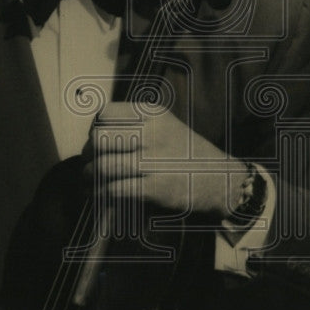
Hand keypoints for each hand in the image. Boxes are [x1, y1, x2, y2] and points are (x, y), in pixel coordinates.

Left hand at [82, 102, 247, 219]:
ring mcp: (154, 161)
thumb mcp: (165, 125)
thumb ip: (134, 124)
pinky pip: (114, 190)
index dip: (94, 128)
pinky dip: (101, 195)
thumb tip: (94, 134)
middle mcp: (153, 134)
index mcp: (153, 114)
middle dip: (88, 154)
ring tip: (90, 182)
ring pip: (102, 166)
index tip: (96, 141)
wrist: (220, 179)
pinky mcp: (155, 188)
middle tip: (90, 163)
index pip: (106, 114)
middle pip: (99, 139)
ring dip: (90, 177)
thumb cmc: (186, 153)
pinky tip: (100, 195)